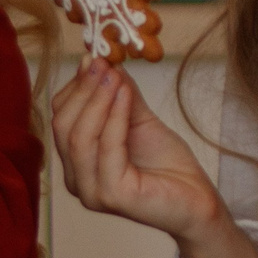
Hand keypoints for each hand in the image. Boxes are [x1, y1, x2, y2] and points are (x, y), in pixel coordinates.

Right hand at [49, 61, 222, 238]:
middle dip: (84, 90)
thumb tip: (101, 62)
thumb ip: (118, 95)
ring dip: (97, 101)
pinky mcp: (111, 196)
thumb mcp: (138, 119)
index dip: (76, 86)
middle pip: (64, 126)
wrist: (196, 198)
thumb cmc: (167, 164)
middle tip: (104, 64)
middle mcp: (76, 180)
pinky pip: (106, 149)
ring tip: (116, 77)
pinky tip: (125, 96)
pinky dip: (114, 118)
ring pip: (79, 138)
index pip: (61, 117)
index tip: (96, 59)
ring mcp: (91, 192)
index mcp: (76, 162)